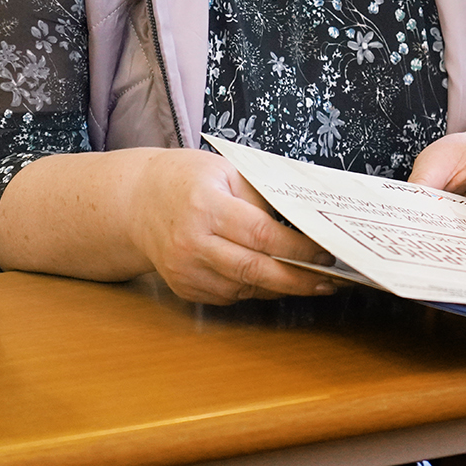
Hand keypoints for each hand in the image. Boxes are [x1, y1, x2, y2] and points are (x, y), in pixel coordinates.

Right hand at [128, 148, 336, 304]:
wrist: (137, 201)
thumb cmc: (186, 179)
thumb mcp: (225, 171)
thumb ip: (261, 197)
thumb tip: (304, 224)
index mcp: (205, 206)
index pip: (261, 235)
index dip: (297, 249)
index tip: (324, 252)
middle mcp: (192, 242)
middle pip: (254, 270)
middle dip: (297, 280)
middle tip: (328, 282)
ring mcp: (185, 270)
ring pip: (244, 288)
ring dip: (279, 287)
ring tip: (309, 280)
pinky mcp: (184, 287)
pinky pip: (229, 295)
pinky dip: (253, 288)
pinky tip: (270, 277)